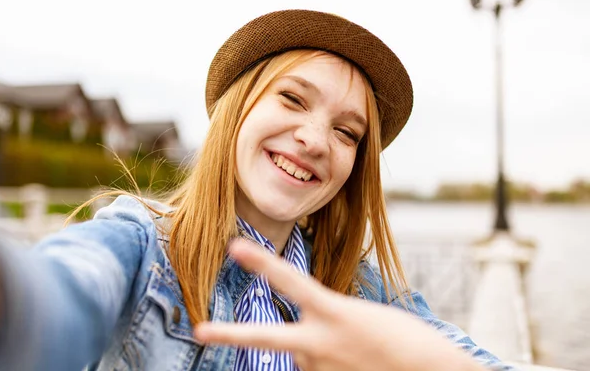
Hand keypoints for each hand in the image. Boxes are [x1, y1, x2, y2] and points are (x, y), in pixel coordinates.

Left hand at [195, 240, 485, 370]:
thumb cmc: (404, 340)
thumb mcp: (362, 318)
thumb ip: (326, 325)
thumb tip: (302, 348)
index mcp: (334, 312)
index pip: (291, 281)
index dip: (261, 261)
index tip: (235, 246)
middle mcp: (320, 343)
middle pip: (266, 337)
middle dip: (231, 334)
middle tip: (200, 330)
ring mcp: (320, 369)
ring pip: (302, 358)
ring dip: (318, 353)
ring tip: (357, 355)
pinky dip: (326, 368)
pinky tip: (351, 365)